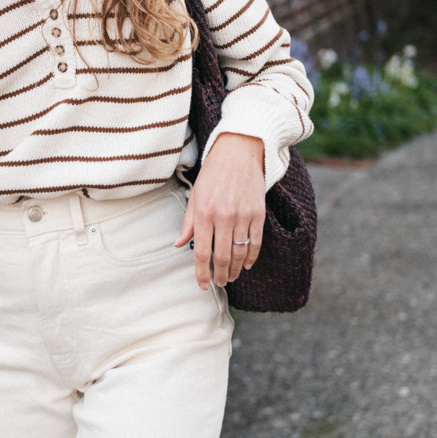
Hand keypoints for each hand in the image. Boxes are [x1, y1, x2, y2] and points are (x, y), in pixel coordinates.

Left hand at [174, 132, 265, 288]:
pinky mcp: (258, 213)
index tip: (202, 285)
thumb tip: (178, 245)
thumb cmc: (213, 174)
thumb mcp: (195, 196)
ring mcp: (242, 215)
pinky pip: (256, 242)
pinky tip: (247, 264)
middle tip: (220, 283)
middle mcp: (223, 217)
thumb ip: (188, 223)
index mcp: (203, 214)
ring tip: (232, 276)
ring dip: (236, 269)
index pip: (201, 253)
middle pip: (222, 257)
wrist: (239, 152)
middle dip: (220, 275)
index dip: (201, 273)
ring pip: (240, 253)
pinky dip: (252, 257)